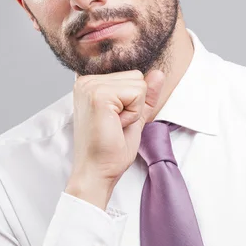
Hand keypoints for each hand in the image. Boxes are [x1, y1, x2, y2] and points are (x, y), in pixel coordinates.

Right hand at [65, 69, 165, 208]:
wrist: (97, 172)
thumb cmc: (110, 149)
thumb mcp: (134, 116)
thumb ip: (145, 94)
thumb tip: (158, 73)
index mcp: (90, 83)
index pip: (132, 76)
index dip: (132, 102)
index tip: (114, 121)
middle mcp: (86, 80)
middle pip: (136, 77)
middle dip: (134, 104)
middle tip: (115, 124)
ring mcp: (91, 86)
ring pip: (139, 84)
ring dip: (134, 109)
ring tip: (114, 125)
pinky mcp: (99, 95)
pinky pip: (137, 93)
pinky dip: (133, 113)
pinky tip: (116, 125)